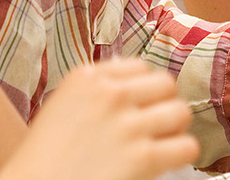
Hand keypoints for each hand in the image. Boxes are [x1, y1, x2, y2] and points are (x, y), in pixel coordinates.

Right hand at [0, 60, 197, 179]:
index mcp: (87, 78)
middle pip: (166, 84)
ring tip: (162, 144)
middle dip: (163, 105)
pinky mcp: (142, 157)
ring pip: (180, 113)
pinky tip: (167, 163)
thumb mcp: (63, 107)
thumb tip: (137, 85)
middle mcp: (109, 95)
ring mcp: (127, 125)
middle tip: (156, 126)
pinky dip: (181, 155)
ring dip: (174, 130)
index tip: (139, 107)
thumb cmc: (43, 159)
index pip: (141, 67)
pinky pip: (186, 146)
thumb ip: (96, 92)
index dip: (144, 90)